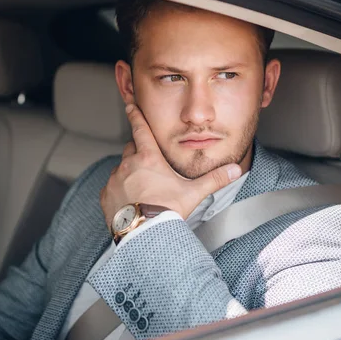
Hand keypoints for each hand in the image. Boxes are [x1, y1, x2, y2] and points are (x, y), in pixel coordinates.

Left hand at [100, 104, 241, 229]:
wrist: (145, 234)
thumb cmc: (168, 211)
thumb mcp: (193, 193)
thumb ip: (214, 179)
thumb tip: (234, 170)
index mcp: (149, 159)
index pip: (140, 130)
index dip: (135, 115)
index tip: (130, 105)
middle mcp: (129, 165)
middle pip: (131, 149)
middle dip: (139, 152)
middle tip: (150, 165)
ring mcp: (115, 180)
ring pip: (121, 168)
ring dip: (130, 173)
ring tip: (142, 188)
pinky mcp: (106, 195)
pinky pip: (111, 187)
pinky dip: (119, 190)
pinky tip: (131, 200)